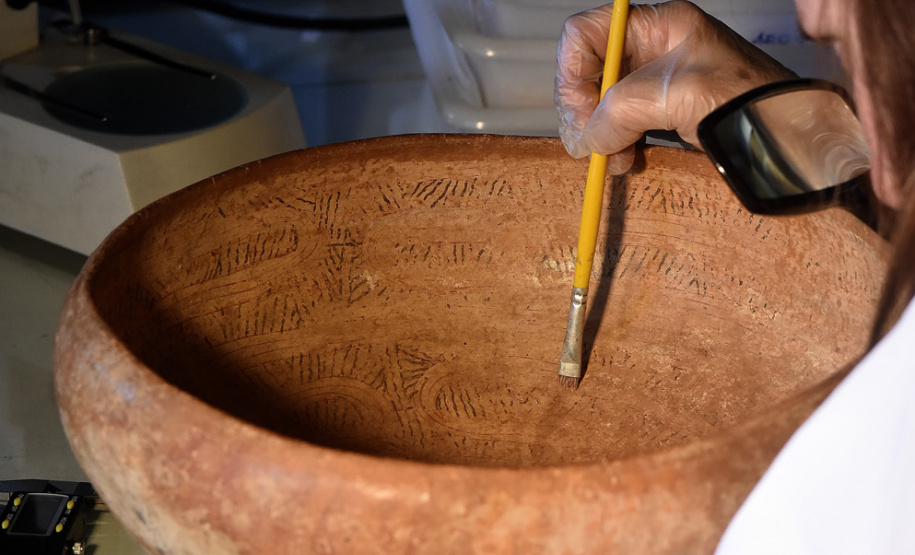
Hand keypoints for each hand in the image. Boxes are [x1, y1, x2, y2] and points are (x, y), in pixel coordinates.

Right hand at [555, 1, 795, 172]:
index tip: (584, 110)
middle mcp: (653, 48)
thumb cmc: (747, 101)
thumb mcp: (674, 96)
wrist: (789, 137)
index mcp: (658, 25)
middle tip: (592, 143)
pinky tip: (624, 160)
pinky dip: (615, 143)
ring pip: (602, 101)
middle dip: (584, 108)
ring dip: (598, 132)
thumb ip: (620, 112)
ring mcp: (658, 81)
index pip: (587, 32)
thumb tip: (588, 138)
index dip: (574, 72)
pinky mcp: (664, 112)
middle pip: (589, 69)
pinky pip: (621, 123)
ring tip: (612, 159)